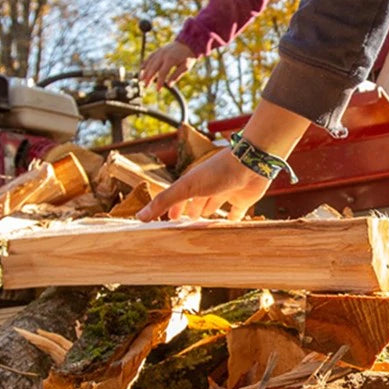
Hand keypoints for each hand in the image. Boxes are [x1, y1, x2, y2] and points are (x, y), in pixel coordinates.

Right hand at [137, 148, 271, 221]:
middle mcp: (209, 187)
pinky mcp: (243, 199)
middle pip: (197, 202)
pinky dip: (232, 219)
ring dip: (208, 213)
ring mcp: (226, 192)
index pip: (180, 198)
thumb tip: (139, 216)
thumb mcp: (185, 188)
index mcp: (194, 183)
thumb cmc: (217, 172)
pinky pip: (236, 212)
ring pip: (214, 205)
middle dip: (190, 211)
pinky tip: (231, 225)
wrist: (250, 163)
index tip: (170, 220)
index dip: (174, 208)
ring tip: (203, 225)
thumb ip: (164, 201)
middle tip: (186, 223)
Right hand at [140, 41, 195, 89]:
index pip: (162, 73)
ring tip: (141, 80)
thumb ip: (176, 76)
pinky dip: (145, 63)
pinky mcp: (159, 50)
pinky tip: (142, 69)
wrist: (188, 43)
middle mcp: (163, 55)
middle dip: (149, 78)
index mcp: (170, 59)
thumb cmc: (188, 57)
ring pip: (150, 62)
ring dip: (145, 72)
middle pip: (153, 68)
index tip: (158, 90)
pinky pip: (150, 57)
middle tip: (146, 86)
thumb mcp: (185, 67)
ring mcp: (160, 51)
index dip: (159, 82)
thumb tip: (169, 85)